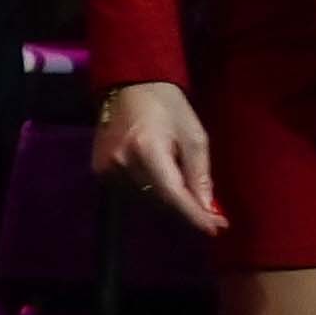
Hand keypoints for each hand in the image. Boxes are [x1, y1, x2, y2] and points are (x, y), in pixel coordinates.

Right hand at [92, 78, 224, 236]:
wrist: (129, 86)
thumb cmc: (168, 106)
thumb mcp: (194, 136)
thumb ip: (199, 174)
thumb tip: (207, 208)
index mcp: (147, 150)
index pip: (173, 194)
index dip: (195, 215)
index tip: (216, 228)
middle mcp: (122, 162)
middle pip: (160, 200)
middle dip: (187, 208)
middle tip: (212, 213)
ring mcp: (106, 167)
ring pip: (146, 198)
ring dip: (169, 200)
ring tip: (187, 192)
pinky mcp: (99, 169)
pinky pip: (131, 191)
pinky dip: (151, 191)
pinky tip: (162, 181)